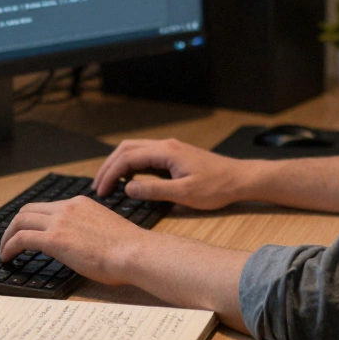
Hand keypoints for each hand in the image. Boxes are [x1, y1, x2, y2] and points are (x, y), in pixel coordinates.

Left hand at [0, 196, 151, 284]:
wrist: (134, 252)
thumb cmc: (128, 249)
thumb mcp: (105, 229)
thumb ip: (89, 230)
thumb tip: (82, 244)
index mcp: (80, 203)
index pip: (47, 207)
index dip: (33, 219)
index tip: (28, 231)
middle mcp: (67, 207)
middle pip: (28, 210)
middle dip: (16, 224)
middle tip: (10, 239)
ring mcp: (59, 221)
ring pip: (20, 221)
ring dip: (8, 236)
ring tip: (4, 250)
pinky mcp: (54, 239)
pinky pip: (21, 238)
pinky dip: (9, 246)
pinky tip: (7, 257)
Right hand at [92, 138, 253, 209]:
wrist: (240, 179)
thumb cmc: (217, 187)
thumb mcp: (185, 194)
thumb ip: (154, 190)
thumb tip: (127, 188)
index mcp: (166, 151)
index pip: (127, 158)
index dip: (110, 174)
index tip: (101, 192)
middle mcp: (165, 145)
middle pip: (126, 149)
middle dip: (108, 167)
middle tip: (98, 187)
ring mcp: (169, 149)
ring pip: (134, 150)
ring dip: (118, 165)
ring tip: (108, 184)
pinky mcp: (173, 156)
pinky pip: (145, 156)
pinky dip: (130, 166)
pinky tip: (129, 181)